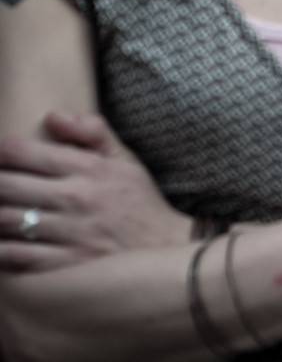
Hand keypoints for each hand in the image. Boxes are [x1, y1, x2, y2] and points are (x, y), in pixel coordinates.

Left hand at [0, 111, 190, 272]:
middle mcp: (77, 198)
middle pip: (7, 186)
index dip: (1, 151)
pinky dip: (0, 248)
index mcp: (89, 169)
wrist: (166, 250)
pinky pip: (16, 256)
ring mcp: (70, 234)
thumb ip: (93, 132)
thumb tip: (53, 115)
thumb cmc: (139, 202)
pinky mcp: (66, 265)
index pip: (27, 152)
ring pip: (6, 221)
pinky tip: (1, 241)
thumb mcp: (125, 159)